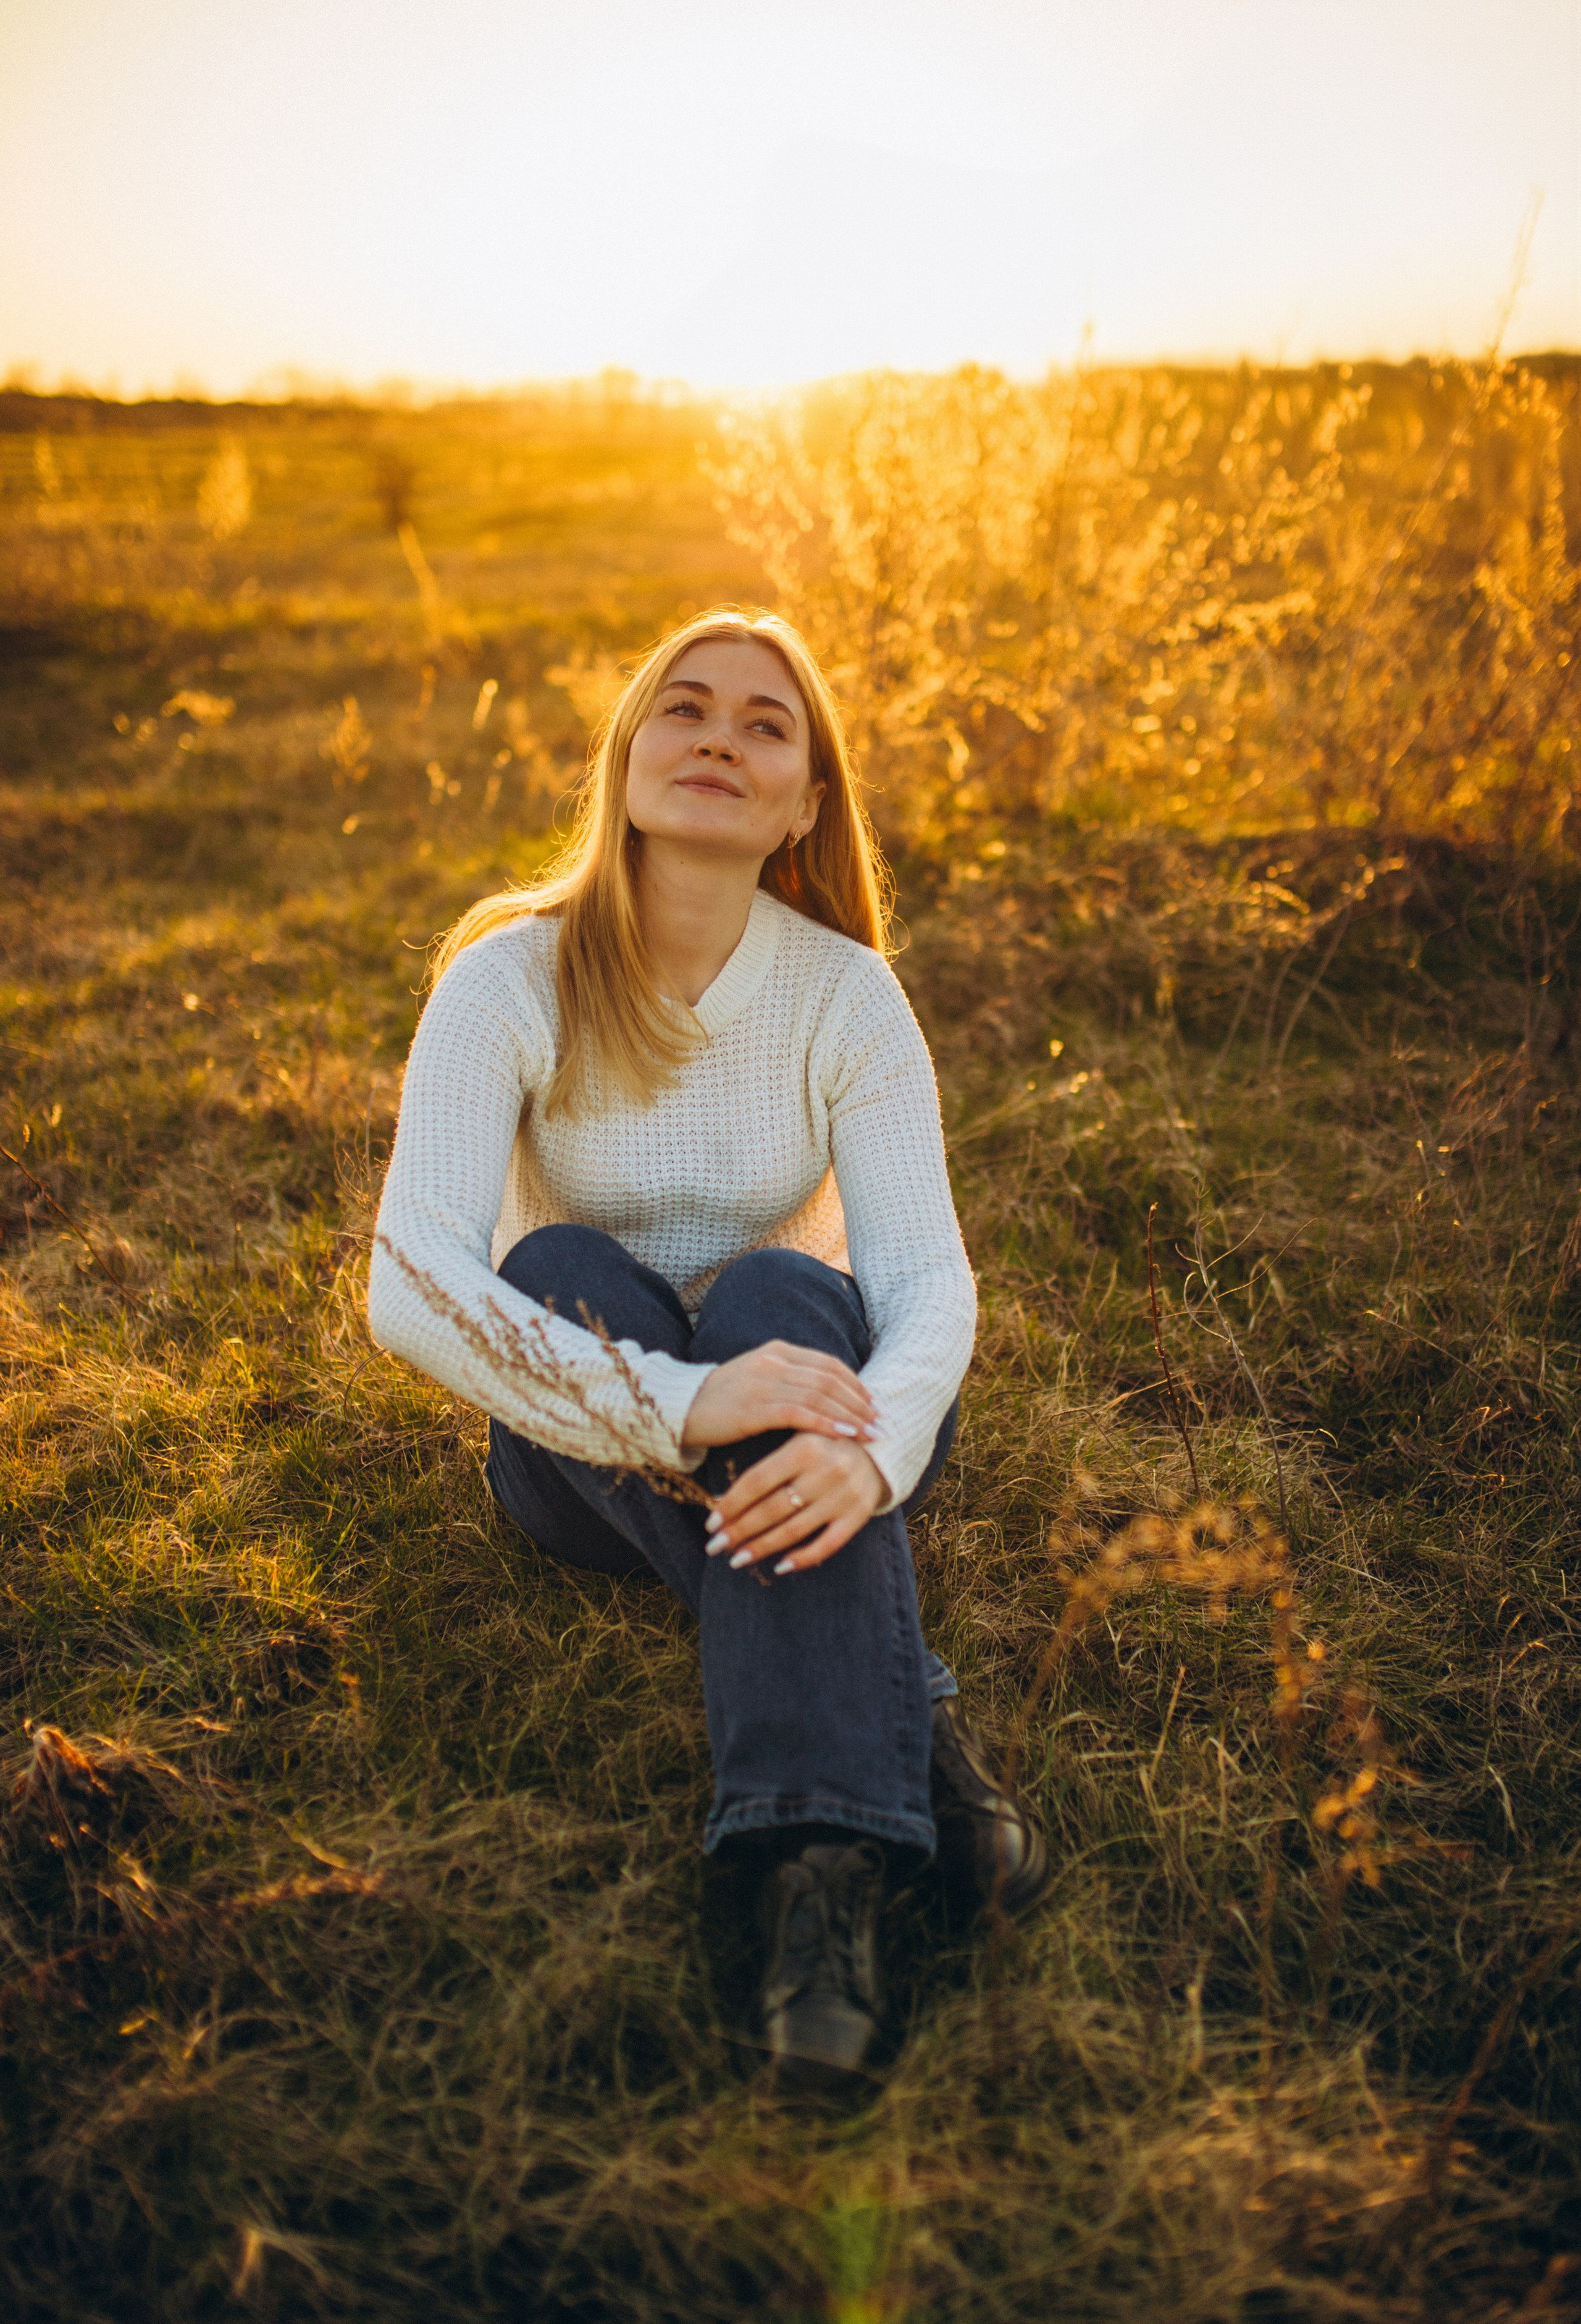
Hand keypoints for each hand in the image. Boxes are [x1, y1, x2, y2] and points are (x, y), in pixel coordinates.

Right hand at [680, 1340, 875, 1453]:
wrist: (679, 1408)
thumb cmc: (722, 1401)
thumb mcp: (759, 1381)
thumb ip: (790, 1381)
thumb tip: (827, 1396)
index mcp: (777, 1351)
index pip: (828, 1364)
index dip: (856, 1384)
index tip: (874, 1403)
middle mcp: (773, 1362)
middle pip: (830, 1380)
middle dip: (860, 1403)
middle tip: (883, 1422)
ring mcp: (763, 1383)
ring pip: (820, 1397)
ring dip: (851, 1416)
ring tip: (872, 1433)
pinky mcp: (754, 1408)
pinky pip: (799, 1414)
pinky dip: (827, 1424)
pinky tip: (845, 1436)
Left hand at [704, 1433, 885, 1574]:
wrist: (880, 1447)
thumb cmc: (824, 1445)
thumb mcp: (796, 1442)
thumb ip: (766, 1469)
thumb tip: (721, 1501)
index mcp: (804, 1446)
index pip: (757, 1481)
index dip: (731, 1504)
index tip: (710, 1524)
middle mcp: (825, 1471)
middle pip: (772, 1509)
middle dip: (739, 1531)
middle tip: (714, 1547)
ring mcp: (844, 1495)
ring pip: (794, 1530)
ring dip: (762, 1547)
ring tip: (737, 1559)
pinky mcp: (859, 1515)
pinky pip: (828, 1544)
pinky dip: (802, 1558)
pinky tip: (779, 1567)